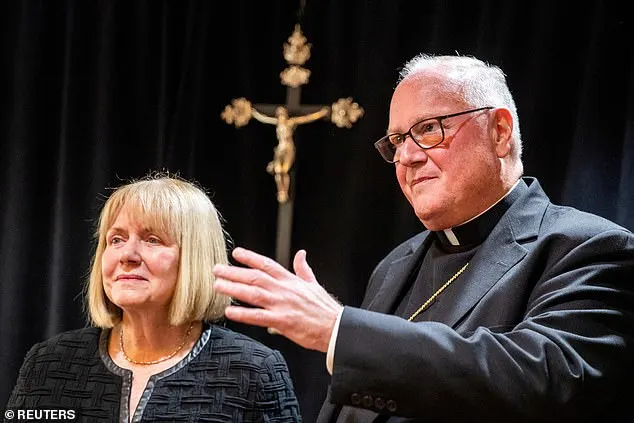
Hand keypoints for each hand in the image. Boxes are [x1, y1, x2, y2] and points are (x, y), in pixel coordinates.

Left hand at [212, 247, 342, 351]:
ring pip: (253, 294)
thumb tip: (301, 254)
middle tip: (217, 269)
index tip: (236, 253)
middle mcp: (284, 290)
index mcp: (291, 281)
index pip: (267, 264)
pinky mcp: (282, 321)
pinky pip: (258, 316)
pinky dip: (243, 313)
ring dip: (233, 289)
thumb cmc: (325, 309)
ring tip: (218, 286)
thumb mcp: (314, 284)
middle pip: (255, 277)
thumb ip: (303, 268)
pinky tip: (230, 311)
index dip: (250, 257)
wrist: (335, 327)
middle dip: (234, 272)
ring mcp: (282, 305)